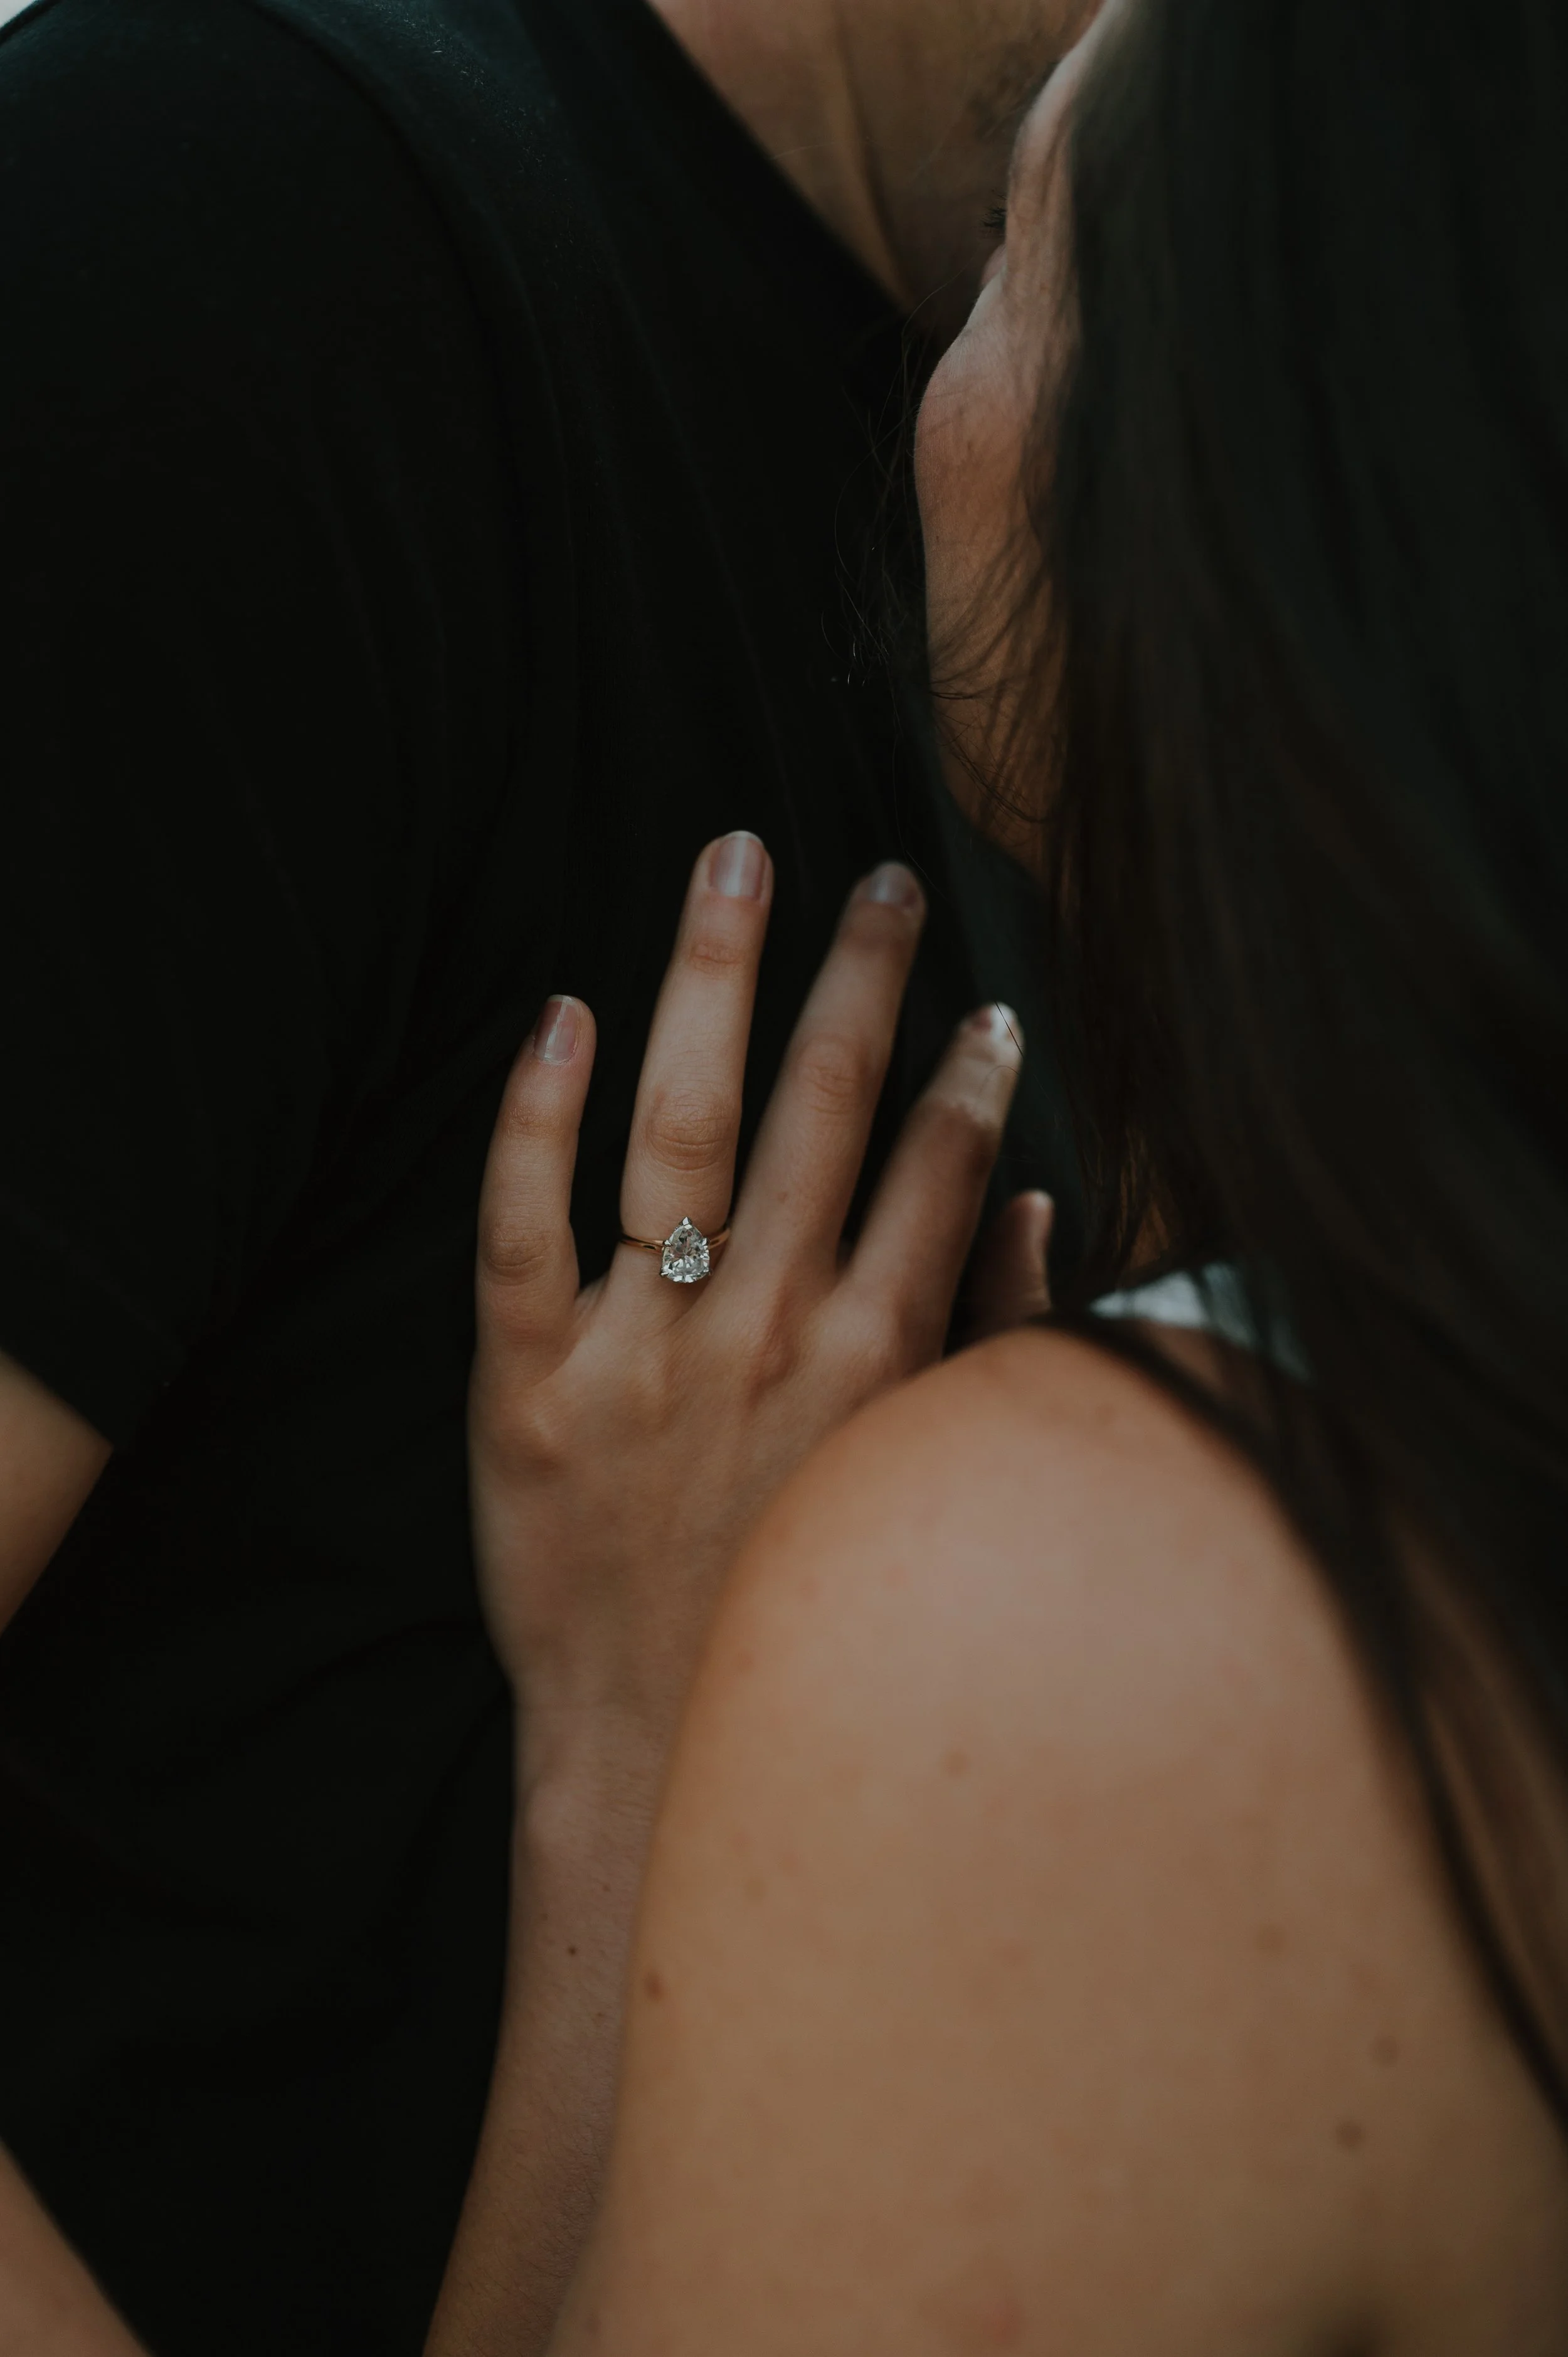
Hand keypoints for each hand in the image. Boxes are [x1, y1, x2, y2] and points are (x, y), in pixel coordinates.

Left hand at [469, 832, 1034, 1796]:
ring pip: (682, 1126)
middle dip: (861, 974)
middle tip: (881, 876)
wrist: (655, 1740)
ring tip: (737, 862)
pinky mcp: (523, 1384)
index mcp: (873, 1357)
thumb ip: (990, 1338)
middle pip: (823, 1108)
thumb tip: (1032, 1197)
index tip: (978, 995)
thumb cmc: (792, 1602)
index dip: (964, 1065)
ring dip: (716, 978)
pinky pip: (522, 1225)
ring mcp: (640, 1353)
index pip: (934, 1165)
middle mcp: (766, 1334)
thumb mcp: (917, 1482)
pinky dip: (537, 1115)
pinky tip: (562, 1012)